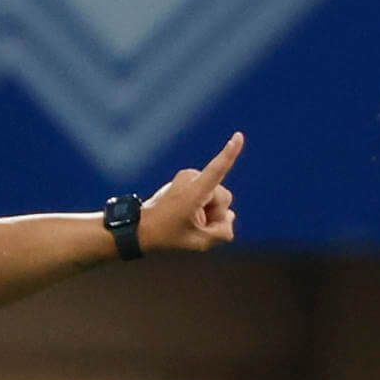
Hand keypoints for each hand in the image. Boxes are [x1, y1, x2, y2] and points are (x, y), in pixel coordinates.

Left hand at [140, 132, 242, 252]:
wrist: (141, 230)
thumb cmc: (167, 236)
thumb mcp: (199, 243)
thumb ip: (223, 232)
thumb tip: (229, 216)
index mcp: (193, 192)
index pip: (217, 170)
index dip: (230, 154)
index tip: (237, 136)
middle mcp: (191, 179)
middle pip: (224, 198)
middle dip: (216, 215)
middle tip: (194, 226)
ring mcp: (188, 178)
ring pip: (218, 198)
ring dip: (209, 213)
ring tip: (187, 221)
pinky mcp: (188, 180)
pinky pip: (208, 196)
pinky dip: (203, 209)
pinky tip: (188, 217)